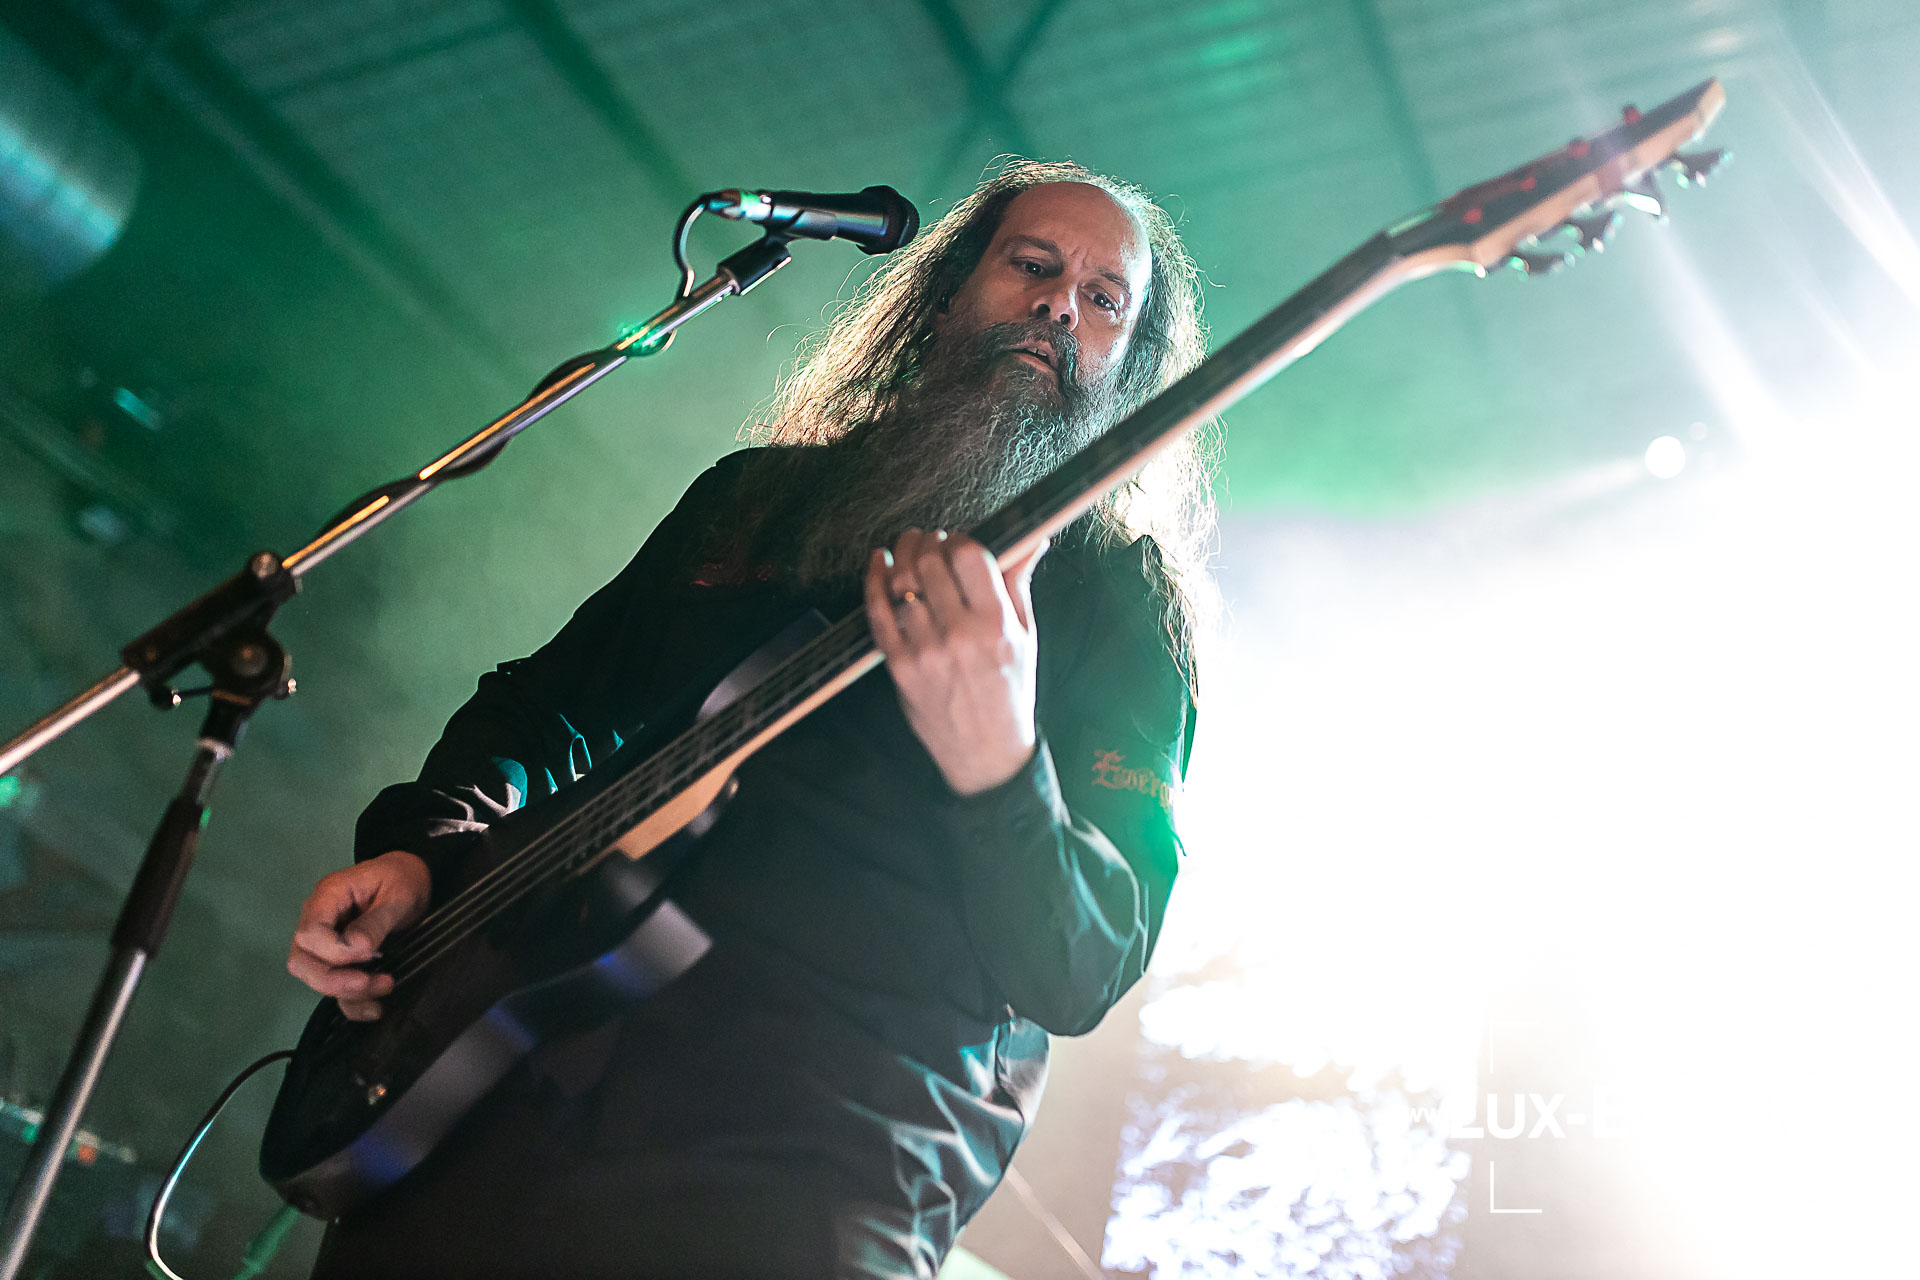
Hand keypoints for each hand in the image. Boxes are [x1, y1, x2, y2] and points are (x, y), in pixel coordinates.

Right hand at [286, 850, 430, 1020]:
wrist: (413, 880)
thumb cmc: (402, 879)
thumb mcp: (398, 894)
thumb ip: (376, 921)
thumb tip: (357, 947)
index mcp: (329, 896)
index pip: (309, 933)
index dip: (334, 951)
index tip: (370, 953)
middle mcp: (320, 920)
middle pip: (302, 961)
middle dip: (334, 979)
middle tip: (370, 982)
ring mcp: (327, 942)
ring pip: (315, 978)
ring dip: (347, 992)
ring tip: (385, 985)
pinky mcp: (340, 960)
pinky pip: (334, 988)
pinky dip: (352, 1004)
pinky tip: (375, 1007)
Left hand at [865, 529, 1043, 795]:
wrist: (986, 752)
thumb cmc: (1010, 692)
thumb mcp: (1027, 638)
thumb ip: (1019, 585)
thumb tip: (1032, 541)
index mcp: (997, 625)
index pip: (971, 556)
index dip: (959, 538)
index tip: (956, 540)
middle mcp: (961, 635)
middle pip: (931, 563)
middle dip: (927, 541)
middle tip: (927, 539)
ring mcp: (926, 651)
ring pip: (902, 583)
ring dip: (901, 555)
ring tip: (905, 547)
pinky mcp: (900, 667)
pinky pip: (878, 613)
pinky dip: (873, 581)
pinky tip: (877, 563)